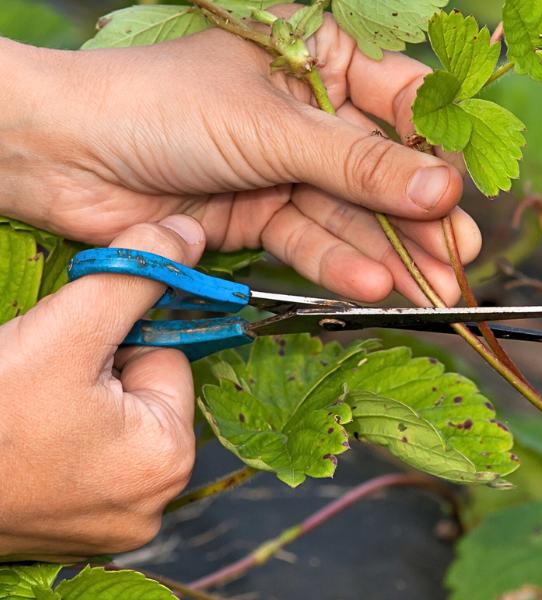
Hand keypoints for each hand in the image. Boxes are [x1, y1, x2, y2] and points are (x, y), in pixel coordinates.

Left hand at [0, 7, 479, 304]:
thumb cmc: (160, 105)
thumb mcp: (274, 127)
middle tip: (458, 257)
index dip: (435, 147)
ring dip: (387, 252)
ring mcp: (283, 166)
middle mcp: (306, 114)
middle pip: (380, 168)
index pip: (399, 100)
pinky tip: (371, 285)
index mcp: (316, 58)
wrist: (62, 156)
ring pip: (349, 213)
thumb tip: (442, 188)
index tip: (465, 189)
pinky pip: (309, 239)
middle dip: (418, 217)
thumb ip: (360, 164)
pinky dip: (337, 264)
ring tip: (429, 288)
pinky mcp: (259, 213)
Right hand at [0, 216, 205, 560]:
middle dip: (93, 372)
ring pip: (107, 420)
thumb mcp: (68, 329)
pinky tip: (20, 439)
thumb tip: (187, 235)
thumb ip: (133, 275)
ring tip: (25, 411)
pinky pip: (79, 455)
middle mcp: (151, 501)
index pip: (166, 358)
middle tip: (38, 384)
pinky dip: (54, 437)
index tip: (67, 355)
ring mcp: (110, 522)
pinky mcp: (69, 528)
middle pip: (139, 391)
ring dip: (70, 401)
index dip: (115, 340)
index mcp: (168, 459)